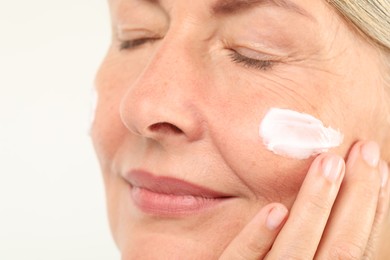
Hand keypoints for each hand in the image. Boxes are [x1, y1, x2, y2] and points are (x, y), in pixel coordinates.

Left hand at [220, 141, 389, 258]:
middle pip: (339, 251)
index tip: (378, 164)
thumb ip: (313, 236)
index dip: (371, 208)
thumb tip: (339, 192)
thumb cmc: (271, 259)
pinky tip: (275, 209)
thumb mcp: (295, 252)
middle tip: (363, 149)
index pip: (355, 248)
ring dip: (315, 205)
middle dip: (356, 199)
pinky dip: (258, 237)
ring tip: (328, 162)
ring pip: (295, 252)